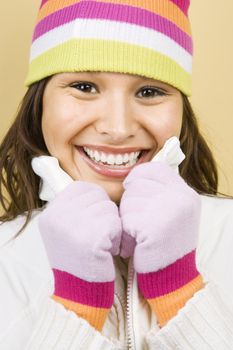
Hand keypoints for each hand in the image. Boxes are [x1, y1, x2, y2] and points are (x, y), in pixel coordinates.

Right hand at [39, 181, 121, 329]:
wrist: (79, 292)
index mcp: (50, 213)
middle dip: (105, 214)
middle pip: (98, 196)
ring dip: (113, 226)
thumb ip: (75, 208)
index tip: (94, 220)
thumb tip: (96, 191)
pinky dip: (118, 237)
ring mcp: (72, 226)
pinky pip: (115, 223)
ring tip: (102, 244)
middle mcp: (57, 216)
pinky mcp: (90, 238)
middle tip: (99, 235)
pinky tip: (109, 251)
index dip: (95, 201)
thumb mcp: (65, 229)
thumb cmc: (78, 258)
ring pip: (109, 208)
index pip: (82, 187)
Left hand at [119, 161, 202, 325]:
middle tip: (137, 223)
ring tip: (137, 236)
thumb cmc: (166, 244)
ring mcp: (170, 212)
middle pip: (138, 186)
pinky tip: (135, 244)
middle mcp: (182, 199)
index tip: (130, 187)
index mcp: (186, 193)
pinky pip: (127, 219)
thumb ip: (159, 193)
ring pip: (129, 202)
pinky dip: (126, 233)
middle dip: (130, 204)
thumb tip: (130, 179)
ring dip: (126, 220)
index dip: (138, 176)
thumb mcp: (172, 212)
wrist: (172, 276)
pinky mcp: (155, 227)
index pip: (156, 169)